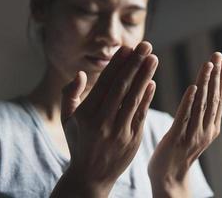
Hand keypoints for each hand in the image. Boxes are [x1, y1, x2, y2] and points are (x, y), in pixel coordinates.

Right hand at [51, 42, 157, 196]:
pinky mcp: (132, 140)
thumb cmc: (79, 143)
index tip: (128, 48)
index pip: (105, 83)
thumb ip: (70, 94)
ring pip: (133, 99)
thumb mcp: (67, 119)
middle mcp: (102, 122)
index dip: (118, 64)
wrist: (91, 176)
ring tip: (153, 58)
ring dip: (145, 76)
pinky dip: (147, 98)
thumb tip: (81, 73)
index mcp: (86, 114)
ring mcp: (119, 132)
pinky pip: (141, 115)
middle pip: (122, 87)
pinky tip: (152, 83)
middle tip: (146, 45)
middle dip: (135, 64)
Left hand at [148, 52, 221, 197]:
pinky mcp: (177, 140)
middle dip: (216, 75)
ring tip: (209, 64)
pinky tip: (193, 87)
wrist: (169, 180)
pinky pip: (184, 118)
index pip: (218, 99)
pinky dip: (190, 102)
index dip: (221, 79)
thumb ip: (197, 115)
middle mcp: (205, 131)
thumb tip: (200, 94)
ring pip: (201, 105)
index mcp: (210, 128)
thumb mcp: (193, 134)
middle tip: (218, 55)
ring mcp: (192, 136)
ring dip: (206, 83)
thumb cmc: (177, 154)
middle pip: (213, 98)